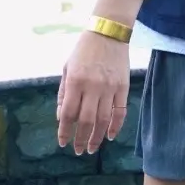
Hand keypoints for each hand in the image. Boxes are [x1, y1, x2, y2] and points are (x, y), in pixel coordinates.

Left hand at [57, 31, 129, 154]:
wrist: (108, 33)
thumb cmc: (83, 51)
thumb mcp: (67, 68)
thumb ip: (64, 93)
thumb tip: (62, 117)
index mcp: (75, 81)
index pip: (68, 113)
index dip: (64, 130)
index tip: (63, 142)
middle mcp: (92, 86)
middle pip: (86, 121)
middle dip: (81, 139)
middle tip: (78, 150)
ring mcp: (109, 88)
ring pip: (103, 120)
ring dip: (96, 137)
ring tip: (92, 148)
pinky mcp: (123, 88)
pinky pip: (120, 112)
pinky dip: (115, 127)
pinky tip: (109, 136)